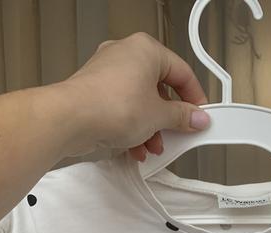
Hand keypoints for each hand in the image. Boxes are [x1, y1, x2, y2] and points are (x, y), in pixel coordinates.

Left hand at [53, 32, 210, 160]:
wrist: (71, 119)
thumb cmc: (109, 105)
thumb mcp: (158, 116)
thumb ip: (181, 117)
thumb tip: (195, 118)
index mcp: (146, 49)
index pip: (182, 72)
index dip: (195, 98)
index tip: (200, 116)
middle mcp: (125, 54)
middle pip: (159, 89)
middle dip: (168, 118)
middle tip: (178, 134)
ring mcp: (108, 72)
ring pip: (140, 101)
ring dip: (150, 128)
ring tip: (153, 146)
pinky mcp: (95, 91)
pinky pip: (122, 108)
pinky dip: (131, 127)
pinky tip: (135, 146)